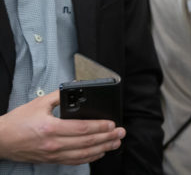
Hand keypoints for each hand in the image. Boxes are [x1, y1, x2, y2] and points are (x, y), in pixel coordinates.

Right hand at [0, 91, 124, 164]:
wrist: (1, 140)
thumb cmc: (17, 122)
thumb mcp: (39, 103)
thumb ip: (60, 96)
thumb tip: (77, 88)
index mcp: (50, 128)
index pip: (82, 129)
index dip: (100, 127)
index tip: (113, 123)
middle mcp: (53, 144)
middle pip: (86, 142)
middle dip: (107, 137)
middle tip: (121, 133)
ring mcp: (52, 154)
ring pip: (83, 154)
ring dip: (102, 148)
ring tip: (115, 143)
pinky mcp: (51, 160)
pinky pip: (74, 161)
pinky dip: (89, 157)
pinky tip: (99, 152)